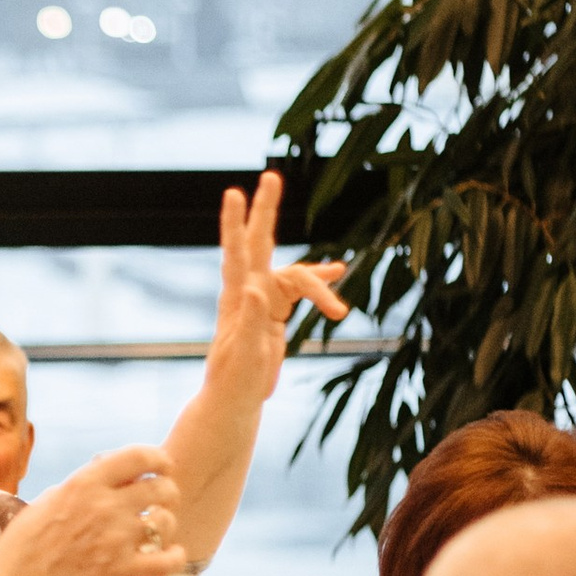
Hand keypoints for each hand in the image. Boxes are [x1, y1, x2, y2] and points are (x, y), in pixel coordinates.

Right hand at [0, 444, 186, 575]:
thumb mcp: (50, 499)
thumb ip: (82, 485)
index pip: (138, 456)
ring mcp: (116, 538)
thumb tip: (106, 474)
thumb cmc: (25, 542)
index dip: (159, 458)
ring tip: (158, 531)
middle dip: (167, 492)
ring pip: (166, 521)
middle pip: (161, 488)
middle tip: (163, 501)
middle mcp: (105, 505)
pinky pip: (167, 560)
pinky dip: (175, 556)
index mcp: (85, 482)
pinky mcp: (122, 570)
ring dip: (167, 524)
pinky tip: (172, 555)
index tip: (164, 465)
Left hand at [208, 169, 349, 405]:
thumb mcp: (244, 354)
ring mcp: (261, 299)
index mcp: (236, 298)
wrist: (234, 398)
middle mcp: (247, 291)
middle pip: (258, 243)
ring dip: (318, 279)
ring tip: (341, 272)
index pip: (236, 253)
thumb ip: (250, 321)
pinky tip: (337, 272)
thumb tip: (255, 289)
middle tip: (270, 176)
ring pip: (293, 274)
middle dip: (265, 210)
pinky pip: (299, 288)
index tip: (234, 193)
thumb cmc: (235, 381)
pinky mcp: (273, 310)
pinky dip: (319, 282)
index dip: (234, 223)